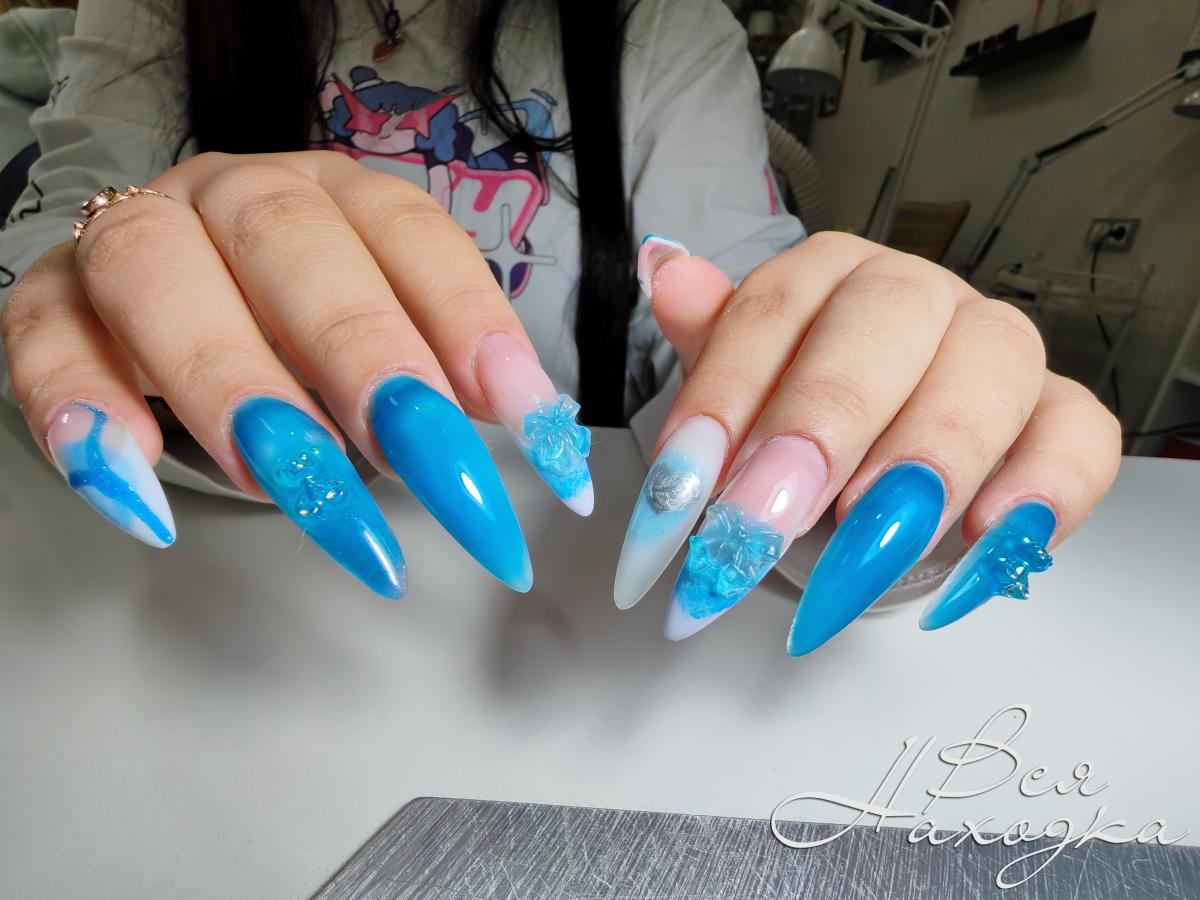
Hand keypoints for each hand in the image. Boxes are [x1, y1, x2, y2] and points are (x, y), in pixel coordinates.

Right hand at [1, 151, 593, 596]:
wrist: (161, 291)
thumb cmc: (294, 325)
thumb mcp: (384, 337)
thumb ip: (448, 374)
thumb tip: (542, 442)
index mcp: (336, 198)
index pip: (412, 238)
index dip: (472, 323)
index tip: (529, 423)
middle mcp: (237, 197)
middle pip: (295, 249)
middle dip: (364, 358)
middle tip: (421, 463)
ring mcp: (135, 235)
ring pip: (162, 278)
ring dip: (231, 384)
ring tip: (290, 482)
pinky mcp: (53, 298)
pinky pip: (46, 338)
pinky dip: (83, 411)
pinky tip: (137, 488)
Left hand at [615, 233, 1119, 654]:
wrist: (865, 483)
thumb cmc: (801, 433)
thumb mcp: (739, 394)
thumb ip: (708, 344)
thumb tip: (667, 273)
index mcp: (830, 276)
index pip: (774, 310)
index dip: (726, 396)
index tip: (684, 485)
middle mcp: (917, 296)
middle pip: (884, 322)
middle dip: (822, 421)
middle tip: (766, 515)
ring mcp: (995, 349)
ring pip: (989, 366)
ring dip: (926, 454)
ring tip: (868, 533)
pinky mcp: (1061, 414)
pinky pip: (1077, 434)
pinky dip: (1039, 487)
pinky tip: (984, 539)